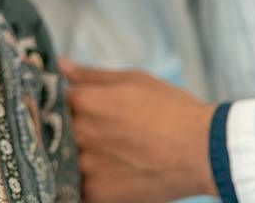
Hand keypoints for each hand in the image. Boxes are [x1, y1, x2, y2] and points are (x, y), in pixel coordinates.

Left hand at [62, 60, 217, 202]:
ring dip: (69, 155)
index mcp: (85, 102)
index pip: (51, 99)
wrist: (204, 151)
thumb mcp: (133, 80)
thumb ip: (91, 75)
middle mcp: (79, 133)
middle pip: (52, 130)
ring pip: (61, 159)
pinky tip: (97, 172)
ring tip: (96, 152)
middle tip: (85, 131)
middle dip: (62, 129)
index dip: (55, 101)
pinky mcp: (97, 193)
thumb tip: (61, 64)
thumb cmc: (171, 109)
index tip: (60, 104)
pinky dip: (80, 180)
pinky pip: (74, 186)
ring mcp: (86, 166)